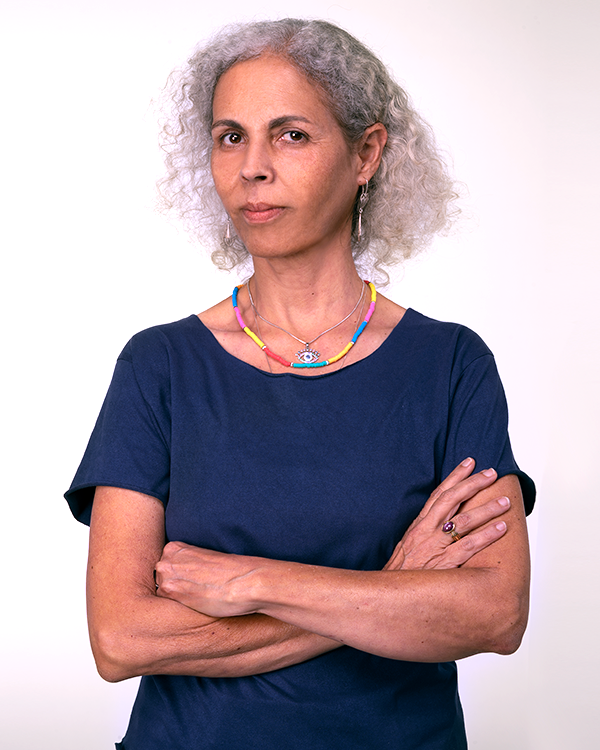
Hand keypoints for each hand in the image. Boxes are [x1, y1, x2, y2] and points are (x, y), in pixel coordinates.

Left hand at [155, 541, 263, 617]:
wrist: (245, 581)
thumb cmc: (230, 572)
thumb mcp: (203, 561)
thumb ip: (185, 567)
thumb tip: (178, 582)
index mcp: (173, 547)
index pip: (163, 570)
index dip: (179, 579)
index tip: (193, 582)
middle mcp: (165, 558)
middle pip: (159, 582)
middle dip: (175, 588)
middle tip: (196, 591)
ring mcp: (165, 574)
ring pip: (162, 594)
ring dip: (177, 598)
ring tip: (198, 597)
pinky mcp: (170, 590)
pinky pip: (166, 605)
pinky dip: (179, 608)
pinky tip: (196, 603)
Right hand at [384, 458, 510, 571]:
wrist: (390, 595)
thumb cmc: (401, 573)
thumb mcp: (409, 546)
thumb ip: (425, 533)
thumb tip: (443, 523)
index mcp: (419, 525)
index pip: (439, 494)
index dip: (455, 476)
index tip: (469, 463)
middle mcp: (427, 530)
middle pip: (453, 499)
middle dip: (473, 483)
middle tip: (491, 473)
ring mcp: (436, 546)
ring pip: (465, 520)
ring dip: (487, 508)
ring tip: (505, 501)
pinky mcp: (445, 563)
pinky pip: (470, 546)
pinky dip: (487, 535)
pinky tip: (502, 528)